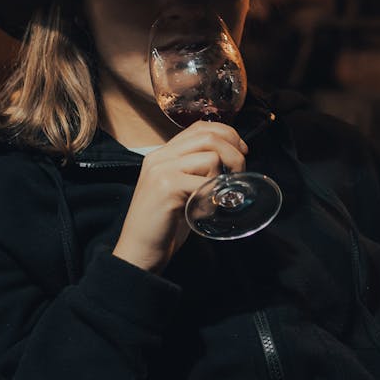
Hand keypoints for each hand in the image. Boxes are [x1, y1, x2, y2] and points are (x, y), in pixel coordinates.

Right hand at [113, 121, 247, 273]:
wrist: (137, 251)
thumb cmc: (162, 225)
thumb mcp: (179, 191)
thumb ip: (195, 172)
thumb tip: (230, 162)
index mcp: (162, 154)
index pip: (200, 127)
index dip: (227, 135)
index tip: (241, 152)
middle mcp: (160, 157)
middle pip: (209, 137)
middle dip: (234, 154)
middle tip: (240, 174)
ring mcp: (162, 170)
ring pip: (210, 157)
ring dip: (223, 178)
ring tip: (216, 197)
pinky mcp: (167, 187)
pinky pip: (205, 181)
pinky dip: (213, 197)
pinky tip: (204, 211)